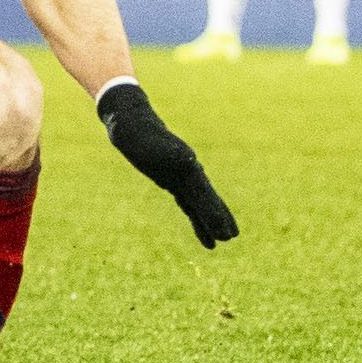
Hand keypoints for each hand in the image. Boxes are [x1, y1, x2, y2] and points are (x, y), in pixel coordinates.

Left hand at [99, 80, 238, 248]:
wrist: (130, 123)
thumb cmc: (139, 133)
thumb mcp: (152, 143)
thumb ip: (171, 153)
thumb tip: (190, 161)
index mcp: (186, 165)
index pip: (204, 193)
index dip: (214, 212)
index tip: (225, 230)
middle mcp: (189, 172)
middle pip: (207, 199)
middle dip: (218, 217)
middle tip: (231, 237)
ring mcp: (182, 177)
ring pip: (201, 203)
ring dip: (211, 221)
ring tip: (225, 239)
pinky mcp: (173, 182)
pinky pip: (189, 204)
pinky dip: (197, 220)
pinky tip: (205, 236)